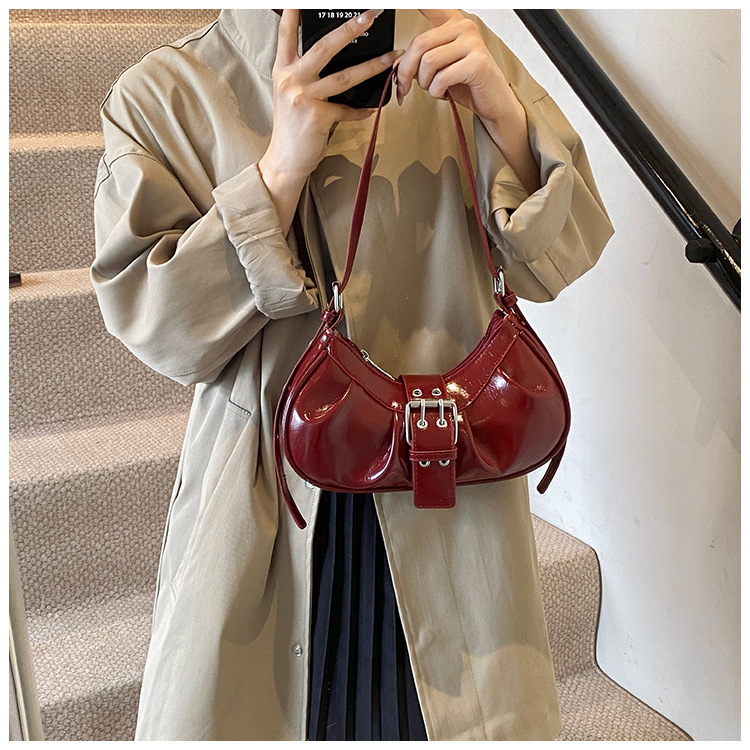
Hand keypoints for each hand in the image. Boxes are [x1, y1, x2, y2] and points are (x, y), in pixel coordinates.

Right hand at [261, 9, 403, 187]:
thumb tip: (340, 61)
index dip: (294, 11)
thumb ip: (306, 75)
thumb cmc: (292, 128)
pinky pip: (348, 109)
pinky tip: (374, 106)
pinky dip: (362, 109)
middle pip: (324, 47)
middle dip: (349, 29)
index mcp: (283, 70)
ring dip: (372, 66)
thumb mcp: (291, 95)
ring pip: (344, 77)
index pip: (286, 32)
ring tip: (391, 57)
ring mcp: (304, 98)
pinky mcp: (318, 117)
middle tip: (369, 15)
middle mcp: (291, 80)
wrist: (285, 161)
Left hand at [396, 9, 540, 194]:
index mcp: (453, 23)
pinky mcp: (476, 63)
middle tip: (404, 86)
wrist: (492, 102)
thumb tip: (398, 64)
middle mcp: (463, 27)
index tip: (392, 2)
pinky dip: (436, 92)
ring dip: (424, 83)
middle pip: (419, 44)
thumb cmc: (467, 83)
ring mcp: (472, 43)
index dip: (417, 4)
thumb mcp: (440, 66)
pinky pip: (441, 78)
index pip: (431, 7)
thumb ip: (422, 57)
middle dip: (406, 70)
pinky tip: (444, 93)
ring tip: (434, 88)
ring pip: (428, 62)